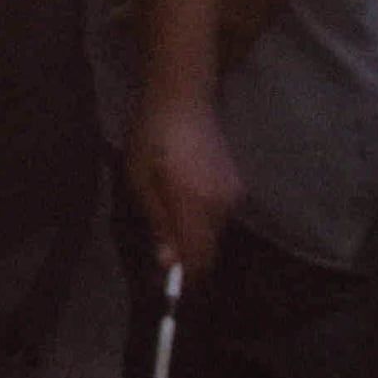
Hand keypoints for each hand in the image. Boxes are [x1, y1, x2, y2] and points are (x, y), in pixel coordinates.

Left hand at [122, 91, 242, 281]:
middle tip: (161, 246)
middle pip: (209, 248)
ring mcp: (234, 193)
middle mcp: (223, 205)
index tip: (168, 281)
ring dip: (194, 233)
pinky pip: (219, 214)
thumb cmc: (152, 135)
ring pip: (214, 232)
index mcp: (197, 205)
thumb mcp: (140, 179)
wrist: (184, 96)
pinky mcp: (237, 184)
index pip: (200, 259)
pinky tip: (183, 196)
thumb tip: (168, 261)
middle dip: (187, 254)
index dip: (186, 277)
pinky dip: (202, 216)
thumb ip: (158, 222)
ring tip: (168, 212)